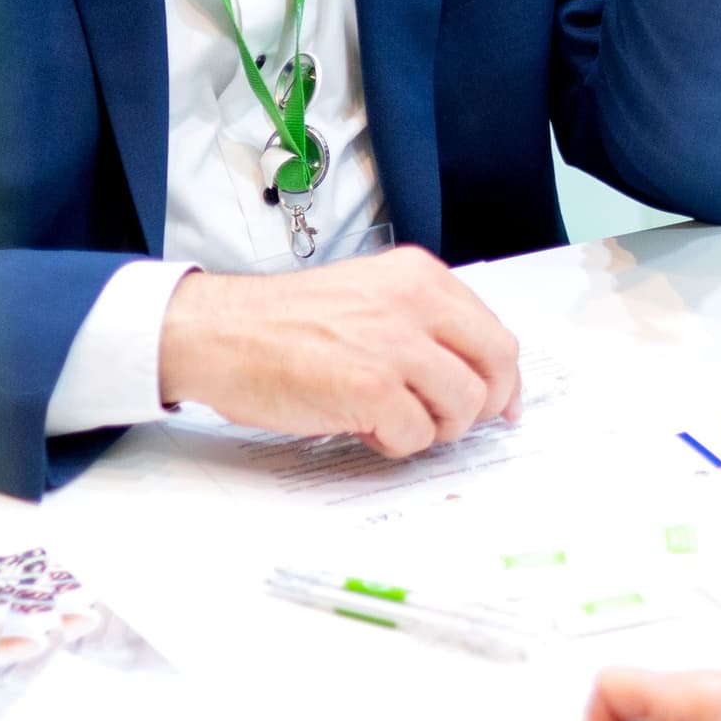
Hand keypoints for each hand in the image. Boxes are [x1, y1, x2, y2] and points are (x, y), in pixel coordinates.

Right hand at [155, 248, 521, 452]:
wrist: (218, 332)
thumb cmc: (282, 322)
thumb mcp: (366, 295)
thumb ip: (419, 320)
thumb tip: (472, 371)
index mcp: (417, 276)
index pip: (492, 330)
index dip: (502, 377)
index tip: (501, 402)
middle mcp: (414, 301)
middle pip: (496, 364)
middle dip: (484, 404)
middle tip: (454, 422)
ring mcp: (394, 345)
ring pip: (463, 405)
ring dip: (434, 427)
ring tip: (391, 419)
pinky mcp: (371, 388)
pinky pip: (417, 435)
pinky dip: (396, 444)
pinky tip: (363, 427)